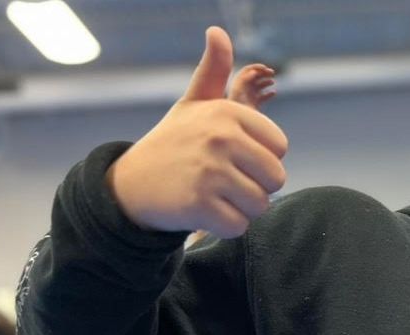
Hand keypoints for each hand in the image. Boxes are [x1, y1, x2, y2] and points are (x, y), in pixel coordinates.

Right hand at [107, 26, 287, 238]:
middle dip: (256, 187)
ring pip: (260, 205)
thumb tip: (217, 31)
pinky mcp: (199, 204)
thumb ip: (215, 71)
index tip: (232, 156)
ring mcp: (210, 171)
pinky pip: (239, 226)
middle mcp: (221, 137)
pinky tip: (204, 213)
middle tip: (224, 182)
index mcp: (228, 112)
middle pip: (276, 179)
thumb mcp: (195, 105)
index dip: (261, 159)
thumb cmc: (173, 143)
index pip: (280, 147)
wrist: (130, 184)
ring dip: (241, 209)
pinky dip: (225, 227)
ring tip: (213, 195)